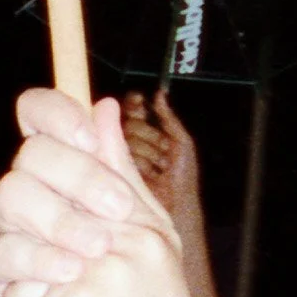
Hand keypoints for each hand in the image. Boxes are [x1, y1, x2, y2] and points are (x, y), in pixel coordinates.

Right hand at [0, 89, 159, 296]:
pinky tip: (70, 273)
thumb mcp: (143, 229)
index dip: (55, 112)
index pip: (39, 116)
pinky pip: (0, 252)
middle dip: (77, 176)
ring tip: (99, 249)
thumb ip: (120, 173)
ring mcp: (6, 232)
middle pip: (30, 154)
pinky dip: (38, 259)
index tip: (88, 134)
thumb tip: (105, 108)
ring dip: (60, 219)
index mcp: (64, 172)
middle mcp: (30, 194)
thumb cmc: (137, 293)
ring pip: (11, 196)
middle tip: (118, 210)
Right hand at [121, 91, 204, 235]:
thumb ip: (168, 117)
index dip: (135, 104)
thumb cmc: (182, 178)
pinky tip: (151, 174)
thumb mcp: (182, 141)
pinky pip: (122, 155)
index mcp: (146, 133)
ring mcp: (120, 157)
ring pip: (126, 139)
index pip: (132, 110)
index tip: (139, 101)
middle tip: (164, 151)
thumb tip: (159, 93)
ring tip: (160, 167)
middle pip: (129, 123)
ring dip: (150, 153)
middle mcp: (130, 143)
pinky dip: (142, 163)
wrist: (177, 203)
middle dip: (150, 136)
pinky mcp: (114, 171)